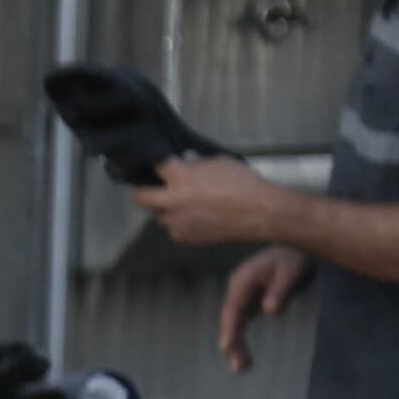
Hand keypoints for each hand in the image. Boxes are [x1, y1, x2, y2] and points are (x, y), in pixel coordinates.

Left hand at [141, 155, 282, 252]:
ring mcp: (176, 221)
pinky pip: (174, 229)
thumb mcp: (218, 162)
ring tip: (189, 205)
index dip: (157, 164)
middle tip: (152, 189)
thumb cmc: (243, 184)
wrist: (259, 212)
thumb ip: (196, 163)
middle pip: (139, 197)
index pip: (154, 165)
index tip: (159, 165)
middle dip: (143, 192)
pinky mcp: (184, 237)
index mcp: (180, 177)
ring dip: (167, 210)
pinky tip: (199, 218)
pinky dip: (181, 224)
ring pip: (159, 216)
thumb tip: (184, 161)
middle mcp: (172, 200)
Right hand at [214, 245, 308, 375]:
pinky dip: (240, 338)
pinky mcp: (249, 301)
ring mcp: (242, 295)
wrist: (296, 249)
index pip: (233, 307)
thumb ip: (280, 290)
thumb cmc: (295, 258)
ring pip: (234, 323)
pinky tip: (245, 357)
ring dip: (235, 345)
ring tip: (242, 368)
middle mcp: (237, 288)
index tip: (226, 346)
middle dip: (232, 343)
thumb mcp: (292, 271)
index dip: (229, 328)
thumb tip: (269, 311)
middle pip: (230, 318)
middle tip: (239, 367)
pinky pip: (241, 322)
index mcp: (244, 279)